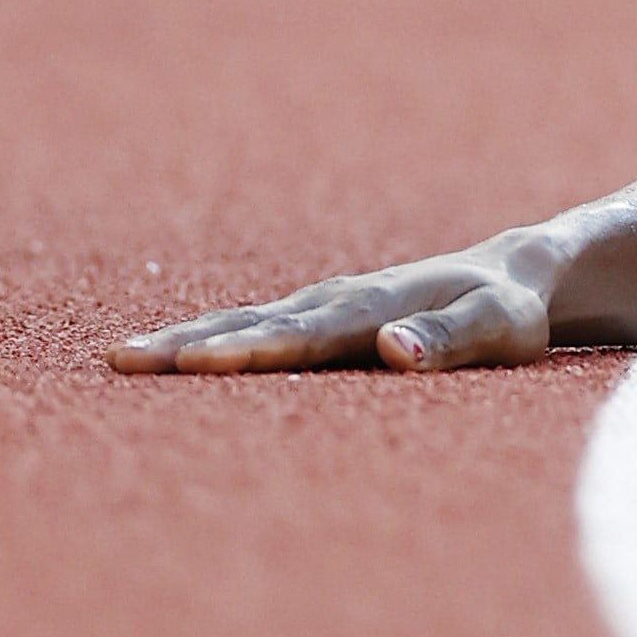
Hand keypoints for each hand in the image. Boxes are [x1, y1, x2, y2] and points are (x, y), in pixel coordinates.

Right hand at [107, 234, 558, 374]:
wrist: (514, 273)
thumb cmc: (508, 310)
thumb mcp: (498, 328)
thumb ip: (452, 340)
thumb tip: (395, 350)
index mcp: (374, 310)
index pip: (303, 336)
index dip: (251, 351)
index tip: (195, 363)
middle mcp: (339, 302)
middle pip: (254, 325)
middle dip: (188, 344)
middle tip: (122, 362)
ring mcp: (325, 306)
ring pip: (244, 321)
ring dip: (186, 339)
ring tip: (123, 359)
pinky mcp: (321, 316)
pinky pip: (255, 326)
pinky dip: (209, 338)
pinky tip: (171, 355)